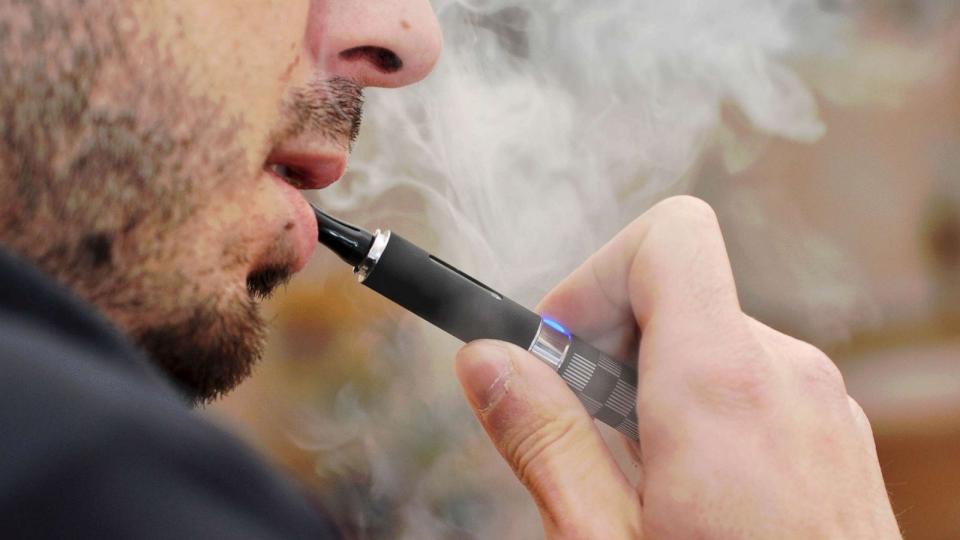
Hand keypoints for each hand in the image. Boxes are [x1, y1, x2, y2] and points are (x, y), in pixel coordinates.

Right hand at [454, 196, 900, 538]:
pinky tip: (688, 496)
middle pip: (675, 292)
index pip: (668, 238)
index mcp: (723, 387)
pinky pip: (747, 381)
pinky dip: (698, 411)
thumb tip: (485, 359)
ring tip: (638, 486)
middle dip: (608, 349)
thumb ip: (545, 439)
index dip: (596, 278)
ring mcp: (818, 403)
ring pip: (706, 341)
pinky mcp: (829, 433)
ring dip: (649, 389)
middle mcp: (785, 374)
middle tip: (583, 439)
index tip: (559, 354)